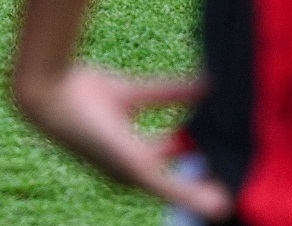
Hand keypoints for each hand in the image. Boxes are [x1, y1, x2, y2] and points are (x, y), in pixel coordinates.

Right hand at [12, 64, 229, 218]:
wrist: (54, 97)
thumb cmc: (94, 141)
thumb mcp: (142, 169)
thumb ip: (181, 189)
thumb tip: (223, 208)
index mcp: (133, 178)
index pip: (176, 186)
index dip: (202, 181)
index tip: (235, 173)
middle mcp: (132, 153)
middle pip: (175, 159)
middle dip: (200, 154)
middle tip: (236, 146)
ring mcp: (128, 123)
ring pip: (170, 126)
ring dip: (194, 123)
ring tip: (226, 118)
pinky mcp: (127, 94)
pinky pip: (162, 94)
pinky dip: (184, 91)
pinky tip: (210, 84)